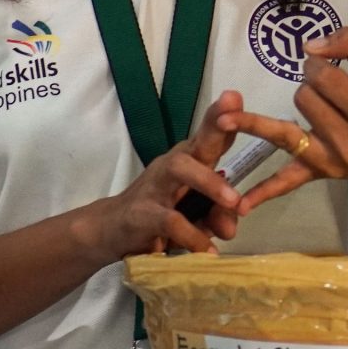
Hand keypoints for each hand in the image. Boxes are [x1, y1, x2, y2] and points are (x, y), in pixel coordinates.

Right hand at [89, 91, 246, 258]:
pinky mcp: (142, 213)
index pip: (209, 136)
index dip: (224, 118)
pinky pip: (170, 220)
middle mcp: (173, 166)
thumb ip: (217, 218)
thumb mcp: (196, 218)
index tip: (236, 97)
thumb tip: (232, 229)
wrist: (111, 232)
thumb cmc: (161, 216)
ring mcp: (155, 186)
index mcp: (190, 161)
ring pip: (182, 170)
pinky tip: (207, 251)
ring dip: (210, 183)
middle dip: (215, 126)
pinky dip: (192, 236)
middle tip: (235, 115)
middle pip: (196, 141)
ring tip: (234, 202)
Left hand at [215, 31, 347, 212]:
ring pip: (284, 127)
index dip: (319, 62)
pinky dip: (263, 192)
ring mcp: (330, 161)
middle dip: (311, 84)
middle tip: (331, 88)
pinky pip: (286, 181)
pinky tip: (242, 205)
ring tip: (316, 103)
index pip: (324, 77)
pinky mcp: (316, 172)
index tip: (328, 62)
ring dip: (298, 107)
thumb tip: (311, 46)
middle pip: (302, 98)